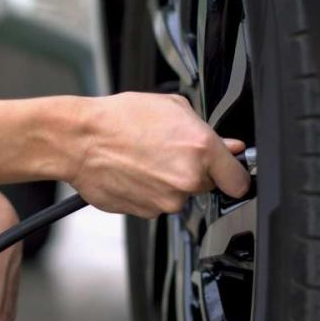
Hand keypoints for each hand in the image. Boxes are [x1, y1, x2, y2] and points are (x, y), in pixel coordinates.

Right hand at [70, 92, 249, 217]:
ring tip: (145, 158)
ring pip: (179, 196)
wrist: (80, 140)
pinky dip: (148, 191)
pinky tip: (134, 171)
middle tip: (169, 151)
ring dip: (168, 182)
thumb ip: (206, 130)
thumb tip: (229, 146)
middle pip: (207, 186)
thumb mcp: (172, 108)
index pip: (239, 180)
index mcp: (200, 150)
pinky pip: (156, 204)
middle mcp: (187, 180)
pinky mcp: (146, 212)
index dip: (235, 175)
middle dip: (194, 171)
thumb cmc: (119, 119)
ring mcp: (166, 200)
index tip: (231, 173)